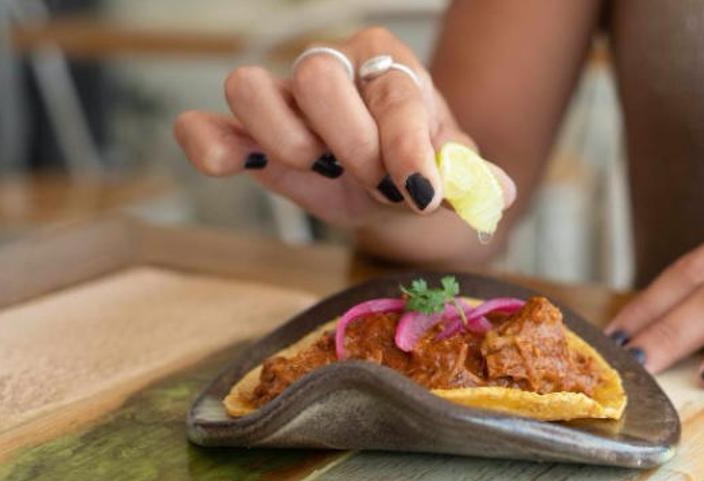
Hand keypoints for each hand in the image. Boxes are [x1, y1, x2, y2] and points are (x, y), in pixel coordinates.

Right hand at [173, 27, 514, 227]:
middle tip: (376, 184)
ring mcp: (281, 98)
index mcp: (388, 64)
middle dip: (350, 144)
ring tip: (318, 171)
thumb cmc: (418, 167)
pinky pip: (204, 127)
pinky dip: (209, 145)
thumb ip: (472, 180)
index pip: (391, 92)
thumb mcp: (452, 174)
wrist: (388, 185)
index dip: (404, 145)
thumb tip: (498, 193)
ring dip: (284, 142)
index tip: (421, 195)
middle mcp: (330, 67)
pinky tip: (238, 168)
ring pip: (248, 86)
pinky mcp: (244, 136)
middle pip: (317, 76)